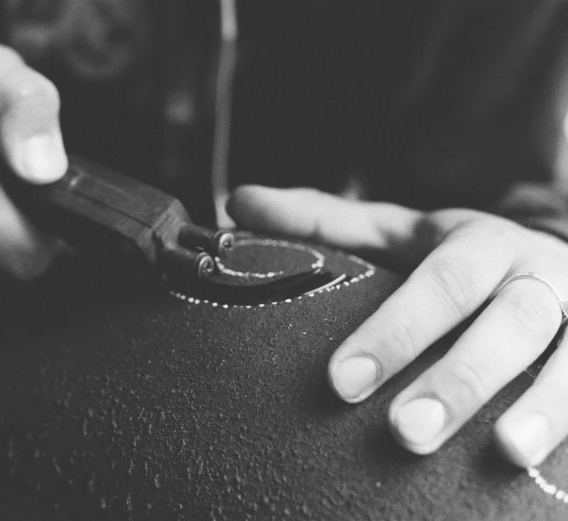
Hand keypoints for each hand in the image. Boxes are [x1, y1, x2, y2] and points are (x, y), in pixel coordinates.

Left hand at [228, 185, 567, 467]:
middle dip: (460, 377)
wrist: (559, 260)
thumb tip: (239, 203)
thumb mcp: (399, 232)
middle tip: (404, 431)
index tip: (341, 381)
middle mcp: (539, 276)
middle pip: (509, 324)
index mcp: (480, 244)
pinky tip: (548, 464)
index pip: (439, 282)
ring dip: (543, 406)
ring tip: (504, 452)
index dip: (395, 331)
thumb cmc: (463, 256)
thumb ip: (325, 222)